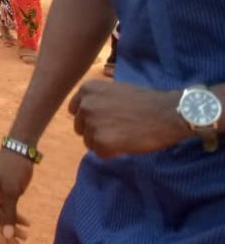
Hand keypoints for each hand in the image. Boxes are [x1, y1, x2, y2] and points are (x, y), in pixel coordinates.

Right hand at [0, 149, 33, 243]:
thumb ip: (9, 215)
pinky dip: (16, 216)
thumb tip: (8, 236)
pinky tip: (27, 223)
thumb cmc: (13, 168)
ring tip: (25, 236)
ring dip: (12, 226)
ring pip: (1, 215)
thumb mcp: (11, 192)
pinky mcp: (3, 191)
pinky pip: (7, 208)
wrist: (21, 149)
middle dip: (4, 232)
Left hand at [68, 80, 190, 157]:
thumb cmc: (145, 101)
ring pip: (89, 141)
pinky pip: (100, 153)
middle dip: (96, 131)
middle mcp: (84, 105)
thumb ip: (97, 100)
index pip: (75, 110)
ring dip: (104, 142)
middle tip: (118, 129)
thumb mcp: (114, 91)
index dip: (90, 118)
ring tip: (125, 135)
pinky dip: (113, 152)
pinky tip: (127, 143)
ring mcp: (91, 124)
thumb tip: (84, 113)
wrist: (167, 113)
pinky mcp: (101, 142)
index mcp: (87, 89)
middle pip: (81, 127)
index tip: (104, 120)